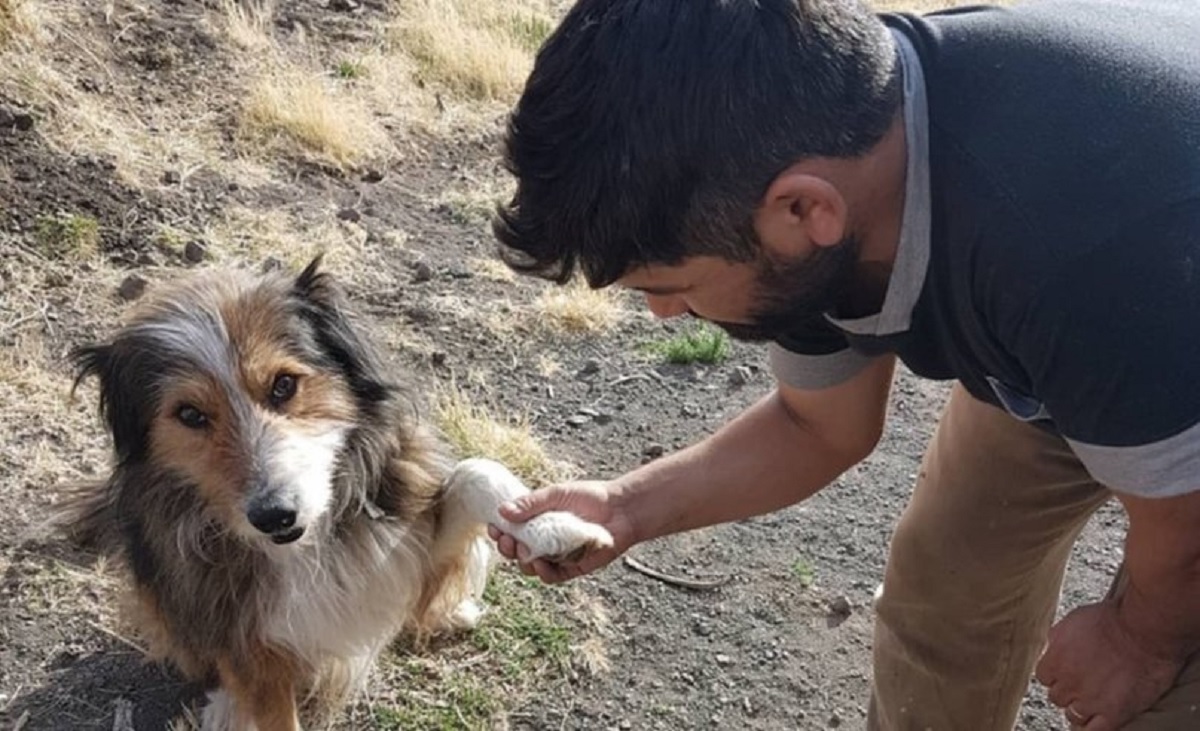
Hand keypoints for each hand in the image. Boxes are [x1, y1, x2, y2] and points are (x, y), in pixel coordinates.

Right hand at [487, 480, 635, 583]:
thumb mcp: (556, 494)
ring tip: (523, 551)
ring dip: (522, 562)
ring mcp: (557, 555)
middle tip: (507, 541)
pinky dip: (543, 572)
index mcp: (537, 523)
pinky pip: (552, 576)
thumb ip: (531, 503)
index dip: (499, 533)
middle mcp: (544, 541)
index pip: (511, 531)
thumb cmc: (590, 497)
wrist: (621, 509)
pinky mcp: (572, 567)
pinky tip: (541, 563)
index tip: (494, 528)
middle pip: (516, 552)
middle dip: (506, 549)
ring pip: (530, 567)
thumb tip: (503, 511)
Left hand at [1035, 601, 1183, 728]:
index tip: (1066, 671)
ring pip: (1073, 715)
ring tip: (1093, 699)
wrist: (1144, 631)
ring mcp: (1091, 701)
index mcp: (1056, 661)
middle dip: (1068, 690)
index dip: (1056, 674)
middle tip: (1082, 683)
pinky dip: (1093, 726)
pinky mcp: (1115, 714)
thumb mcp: (1073, 620)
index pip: (1044, 677)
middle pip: (1057, 697)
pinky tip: (1098, 719)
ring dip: (1080, 708)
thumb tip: (1051, 646)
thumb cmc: (1112, 620)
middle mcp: (1069, 684)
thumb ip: (1058, 638)